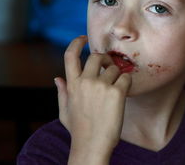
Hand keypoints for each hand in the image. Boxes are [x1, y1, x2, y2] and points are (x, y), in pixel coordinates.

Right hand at [54, 36, 131, 163]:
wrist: (92, 146)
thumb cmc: (79, 130)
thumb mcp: (65, 111)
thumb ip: (62, 92)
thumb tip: (57, 78)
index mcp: (72, 84)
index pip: (70, 55)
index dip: (76, 43)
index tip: (83, 38)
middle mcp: (85, 82)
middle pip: (97, 56)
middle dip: (105, 60)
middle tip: (110, 68)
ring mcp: (101, 86)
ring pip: (114, 68)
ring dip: (117, 75)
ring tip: (115, 91)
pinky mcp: (116, 92)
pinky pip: (126, 78)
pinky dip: (127, 83)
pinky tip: (123, 94)